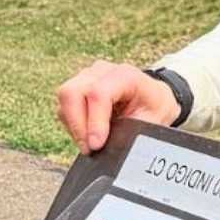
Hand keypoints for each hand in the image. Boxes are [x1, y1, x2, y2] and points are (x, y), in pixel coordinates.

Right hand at [54, 61, 179, 151]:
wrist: (153, 98)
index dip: (94, 122)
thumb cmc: (155, 108)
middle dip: (77, 125)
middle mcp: (101, 71)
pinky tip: (88, 133)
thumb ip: (131, 132)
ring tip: (91, 142)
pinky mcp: (77, 86)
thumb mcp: (153, 122)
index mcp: (125, 75)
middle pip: (72, 92)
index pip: (98, 94)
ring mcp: (86, 76)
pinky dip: (72, 124)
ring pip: (65, 99)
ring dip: (74, 126)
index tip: (95, 145)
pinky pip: (64, 106)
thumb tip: (111, 148)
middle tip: (89, 148)